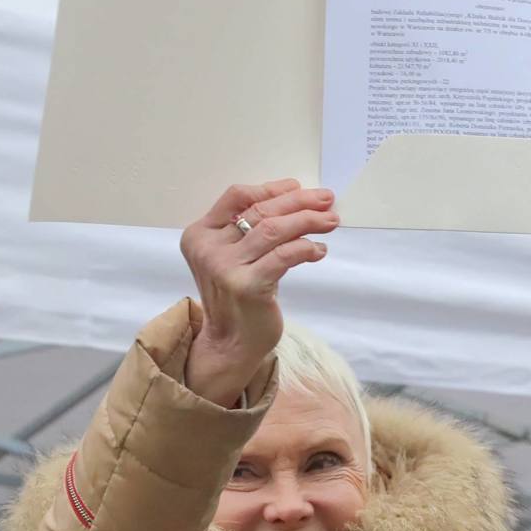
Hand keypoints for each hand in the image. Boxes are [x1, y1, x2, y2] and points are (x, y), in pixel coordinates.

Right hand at [180, 180, 340, 404]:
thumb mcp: (233, 257)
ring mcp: (225, 268)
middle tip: (326, 199)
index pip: (236, 197)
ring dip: (308, 221)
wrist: (231, 343)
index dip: (269, 188)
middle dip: (298, 201)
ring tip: (330, 221)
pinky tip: (320, 250)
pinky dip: (307, 248)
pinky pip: (285, 256)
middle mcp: (208, 248)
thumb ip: (249, 230)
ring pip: (274, 229)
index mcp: (199, 235)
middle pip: (260, 210)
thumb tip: (295, 199)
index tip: (297, 187)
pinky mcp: (248, 286)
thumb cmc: (238, 297)